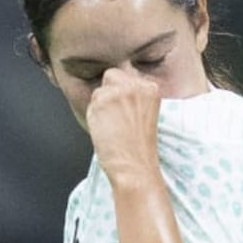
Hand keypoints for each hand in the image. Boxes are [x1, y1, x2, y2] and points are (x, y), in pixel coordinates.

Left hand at [85, 68, 161, 185]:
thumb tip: (114, 89)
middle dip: (110, 93)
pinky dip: (94, 116)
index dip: (122, 95)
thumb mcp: (145, 113)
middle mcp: (135, 85)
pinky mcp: (102, 100)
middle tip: (117, 118)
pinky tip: (105, 129)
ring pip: (100, 91)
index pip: (127, 78)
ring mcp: (118, 91)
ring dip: (101, 107)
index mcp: (151, 88)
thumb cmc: (140, 147)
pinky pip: (91, 103)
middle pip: (112, 76)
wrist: (135, 165)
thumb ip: (133, 97)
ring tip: (113, 127)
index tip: (126, 113)